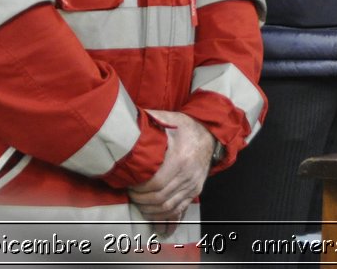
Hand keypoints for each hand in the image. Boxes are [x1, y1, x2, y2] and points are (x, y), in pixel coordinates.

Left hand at [128, 111, 216, 234]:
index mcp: (180, 159)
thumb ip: (149, 121)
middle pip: (161, 198)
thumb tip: (127, 121)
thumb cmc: (185, 126)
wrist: (209, 134)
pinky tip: (153, 216)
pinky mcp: (195, 191)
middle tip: (130, 195)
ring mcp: (193, 185)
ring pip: (169, 208)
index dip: (140, 188)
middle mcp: (188, 175)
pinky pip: (179, 210)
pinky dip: (164, 217)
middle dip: (141, 200)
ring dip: (150, 210)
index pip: (156, 183)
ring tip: (138, 204)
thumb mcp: (169, 119)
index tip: (129, 184)